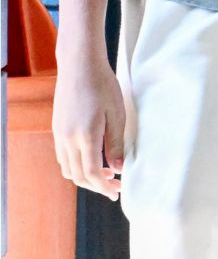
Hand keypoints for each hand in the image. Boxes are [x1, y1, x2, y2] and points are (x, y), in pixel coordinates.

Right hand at [52, 51, 129, 198]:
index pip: (92, 173)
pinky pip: (63, 156)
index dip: (104, 186)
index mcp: (85, 136)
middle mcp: (68, 139)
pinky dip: (76, 165)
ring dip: (85, 177)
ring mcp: (60, 134)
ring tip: (106, 175)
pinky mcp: (58, 129)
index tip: (117, 191)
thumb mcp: (117, 114)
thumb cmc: (103, 86)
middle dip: (96, 185)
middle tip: (114, 188)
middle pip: (78, 175)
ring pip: (68, 168)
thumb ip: (116, 143)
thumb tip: (118, 168)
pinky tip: (91, 160)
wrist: (79, 66)